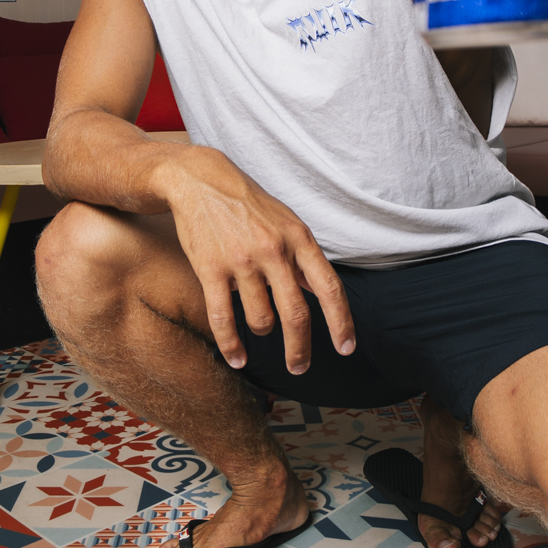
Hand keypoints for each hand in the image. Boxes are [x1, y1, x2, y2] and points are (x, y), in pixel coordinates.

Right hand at [164, 149, 355, 373]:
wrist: (201, 181)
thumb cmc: (248, 205)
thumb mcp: (286, 223)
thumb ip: (304, 259)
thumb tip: (323, 294)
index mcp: (299, 239)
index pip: (329, 288)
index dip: (341, 323)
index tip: (346, 348)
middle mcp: (274, 251)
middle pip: (296, 314)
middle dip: (299, 349)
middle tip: (299, 367)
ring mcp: (242, 261)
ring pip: (261, 319)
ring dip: (262, 331)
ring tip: (260, 327)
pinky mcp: (211, 269)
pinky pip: (224, 319)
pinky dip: (232, 346)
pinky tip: (237, 359)